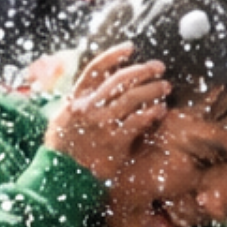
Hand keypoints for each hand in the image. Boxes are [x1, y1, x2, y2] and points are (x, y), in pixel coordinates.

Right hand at [45, 43, 168, 185]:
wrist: (61, 178)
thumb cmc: (61, 150)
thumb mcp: (60, 120)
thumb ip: (76, 103)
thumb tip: (90, 89)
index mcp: (75, 100)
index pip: (96, 68)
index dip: (114, 55)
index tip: (130, 48)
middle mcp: (89, 108)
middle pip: (120, 79)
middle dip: (143, 69)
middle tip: (159, 67)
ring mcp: (103, 124)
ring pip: (133, 97)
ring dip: (153, 89)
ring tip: (165, 86)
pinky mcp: (115, 141)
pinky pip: (138, 121)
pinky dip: (152, 113)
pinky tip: (160, 109)